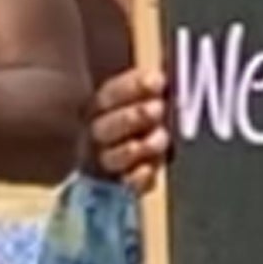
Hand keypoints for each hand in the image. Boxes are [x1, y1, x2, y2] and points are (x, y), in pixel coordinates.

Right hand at [87, 67, 169, 190]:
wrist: (115, 167)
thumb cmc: (137, 126)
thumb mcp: (139, 102)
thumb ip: (149, 89)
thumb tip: (165, 74)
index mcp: (98, 109)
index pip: (109, 95)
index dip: (132, 86)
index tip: (157, 80)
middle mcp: (96, 136)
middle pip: (106, 126)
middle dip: (133, 116)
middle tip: (157, 109)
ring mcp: (105, 163)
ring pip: (113, 157)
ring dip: (137, 147)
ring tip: (161, 139)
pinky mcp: (118, 188)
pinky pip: (124, 186)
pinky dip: (137, 178)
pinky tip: (150, 168)